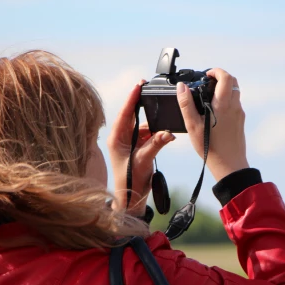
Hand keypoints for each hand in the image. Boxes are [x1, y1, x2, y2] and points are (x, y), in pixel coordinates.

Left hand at [108, 81, 175, 215]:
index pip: (125, 113)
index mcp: (117, 138)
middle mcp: (121, 138)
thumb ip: (155, 145)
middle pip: (133, 116)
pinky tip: (167, 135)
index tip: (139, 85)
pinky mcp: (137, 148)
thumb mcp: (143, 161)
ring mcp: (129, 143)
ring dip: (154, 125)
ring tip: (166, 122)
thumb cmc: (129, 181)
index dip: (132, 98)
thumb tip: (168, 132)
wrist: (130, 199)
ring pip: (143, 126)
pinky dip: (157, 134)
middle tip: (150, 91)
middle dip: (143, 106)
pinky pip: (148, 136)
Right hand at [177, 68, 248, 181]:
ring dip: (224, 89)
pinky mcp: (240, 121)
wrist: (229, 165)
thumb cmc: (210, 147)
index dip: (216, 71)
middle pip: (233, 82)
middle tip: (207, 82)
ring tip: (208, 97)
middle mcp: (234, 106)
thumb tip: (181, 87)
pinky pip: (235, 104)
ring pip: (235, 93)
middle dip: (220, 77)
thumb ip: (186, 104)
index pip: (226, 77)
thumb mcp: (193, 125)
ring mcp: (239, 114)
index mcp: (223, 104)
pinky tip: (214, 112)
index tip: (206, 75)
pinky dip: (226, 100)